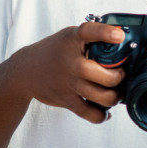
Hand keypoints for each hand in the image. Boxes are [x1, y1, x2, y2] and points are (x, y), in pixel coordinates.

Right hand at [12, 21, 127, 122]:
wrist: (25, 71)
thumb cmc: (54, 51)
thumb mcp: (70, 36)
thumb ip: (91, 38)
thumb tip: (121, 39)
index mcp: (73, 40)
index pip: (89, 32)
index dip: (106, 33)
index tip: (120, 36)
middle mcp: (73, 62)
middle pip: (106, 76)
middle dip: (120, 77)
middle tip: (121, 74)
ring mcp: (70, 83)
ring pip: (103, 97)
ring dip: (115, 97)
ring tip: (117, 92)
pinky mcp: (67, 100)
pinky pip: (91, 114)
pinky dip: (102, 115)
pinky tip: (105, 110)